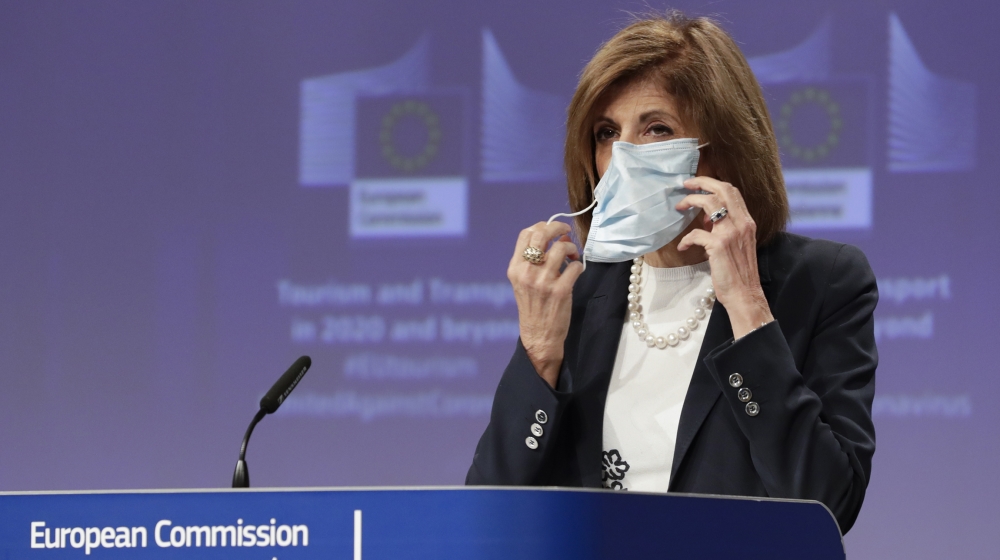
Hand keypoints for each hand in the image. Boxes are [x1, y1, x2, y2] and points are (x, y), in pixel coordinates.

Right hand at [508, 221, 583, 387]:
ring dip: (571, 248)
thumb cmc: (533, 306)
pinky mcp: (561, 291)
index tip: (553, 229)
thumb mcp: (524, 282)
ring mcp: (543, 282)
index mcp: (515, 268)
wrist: (539, 336)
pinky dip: (578, 265)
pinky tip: (575, 271)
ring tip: (572, 256)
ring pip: (561, 248)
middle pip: (542, 234)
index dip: (542, 225)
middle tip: (566, 231)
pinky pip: (575, 266)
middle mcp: (527, 272)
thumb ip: (535, 259)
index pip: (526, 234)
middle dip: (558, 227)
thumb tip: (558, 237)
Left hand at [675, 177, 773, 338]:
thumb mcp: (739, 244)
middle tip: (685, 184)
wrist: (745, 294)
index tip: (698, 183)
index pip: (733, 191)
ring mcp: (730, 233)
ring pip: (709, 203)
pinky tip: (682, 246)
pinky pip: (695, 233)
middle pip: (722, 190)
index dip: (713, 183)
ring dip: (690, 201)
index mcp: (747, 222)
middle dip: (701, 182)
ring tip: (679, 207)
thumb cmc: (740, 273)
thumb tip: (708, 219)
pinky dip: (686, 239)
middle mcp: (741, 223)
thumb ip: (727, 229)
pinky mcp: (718, 246)